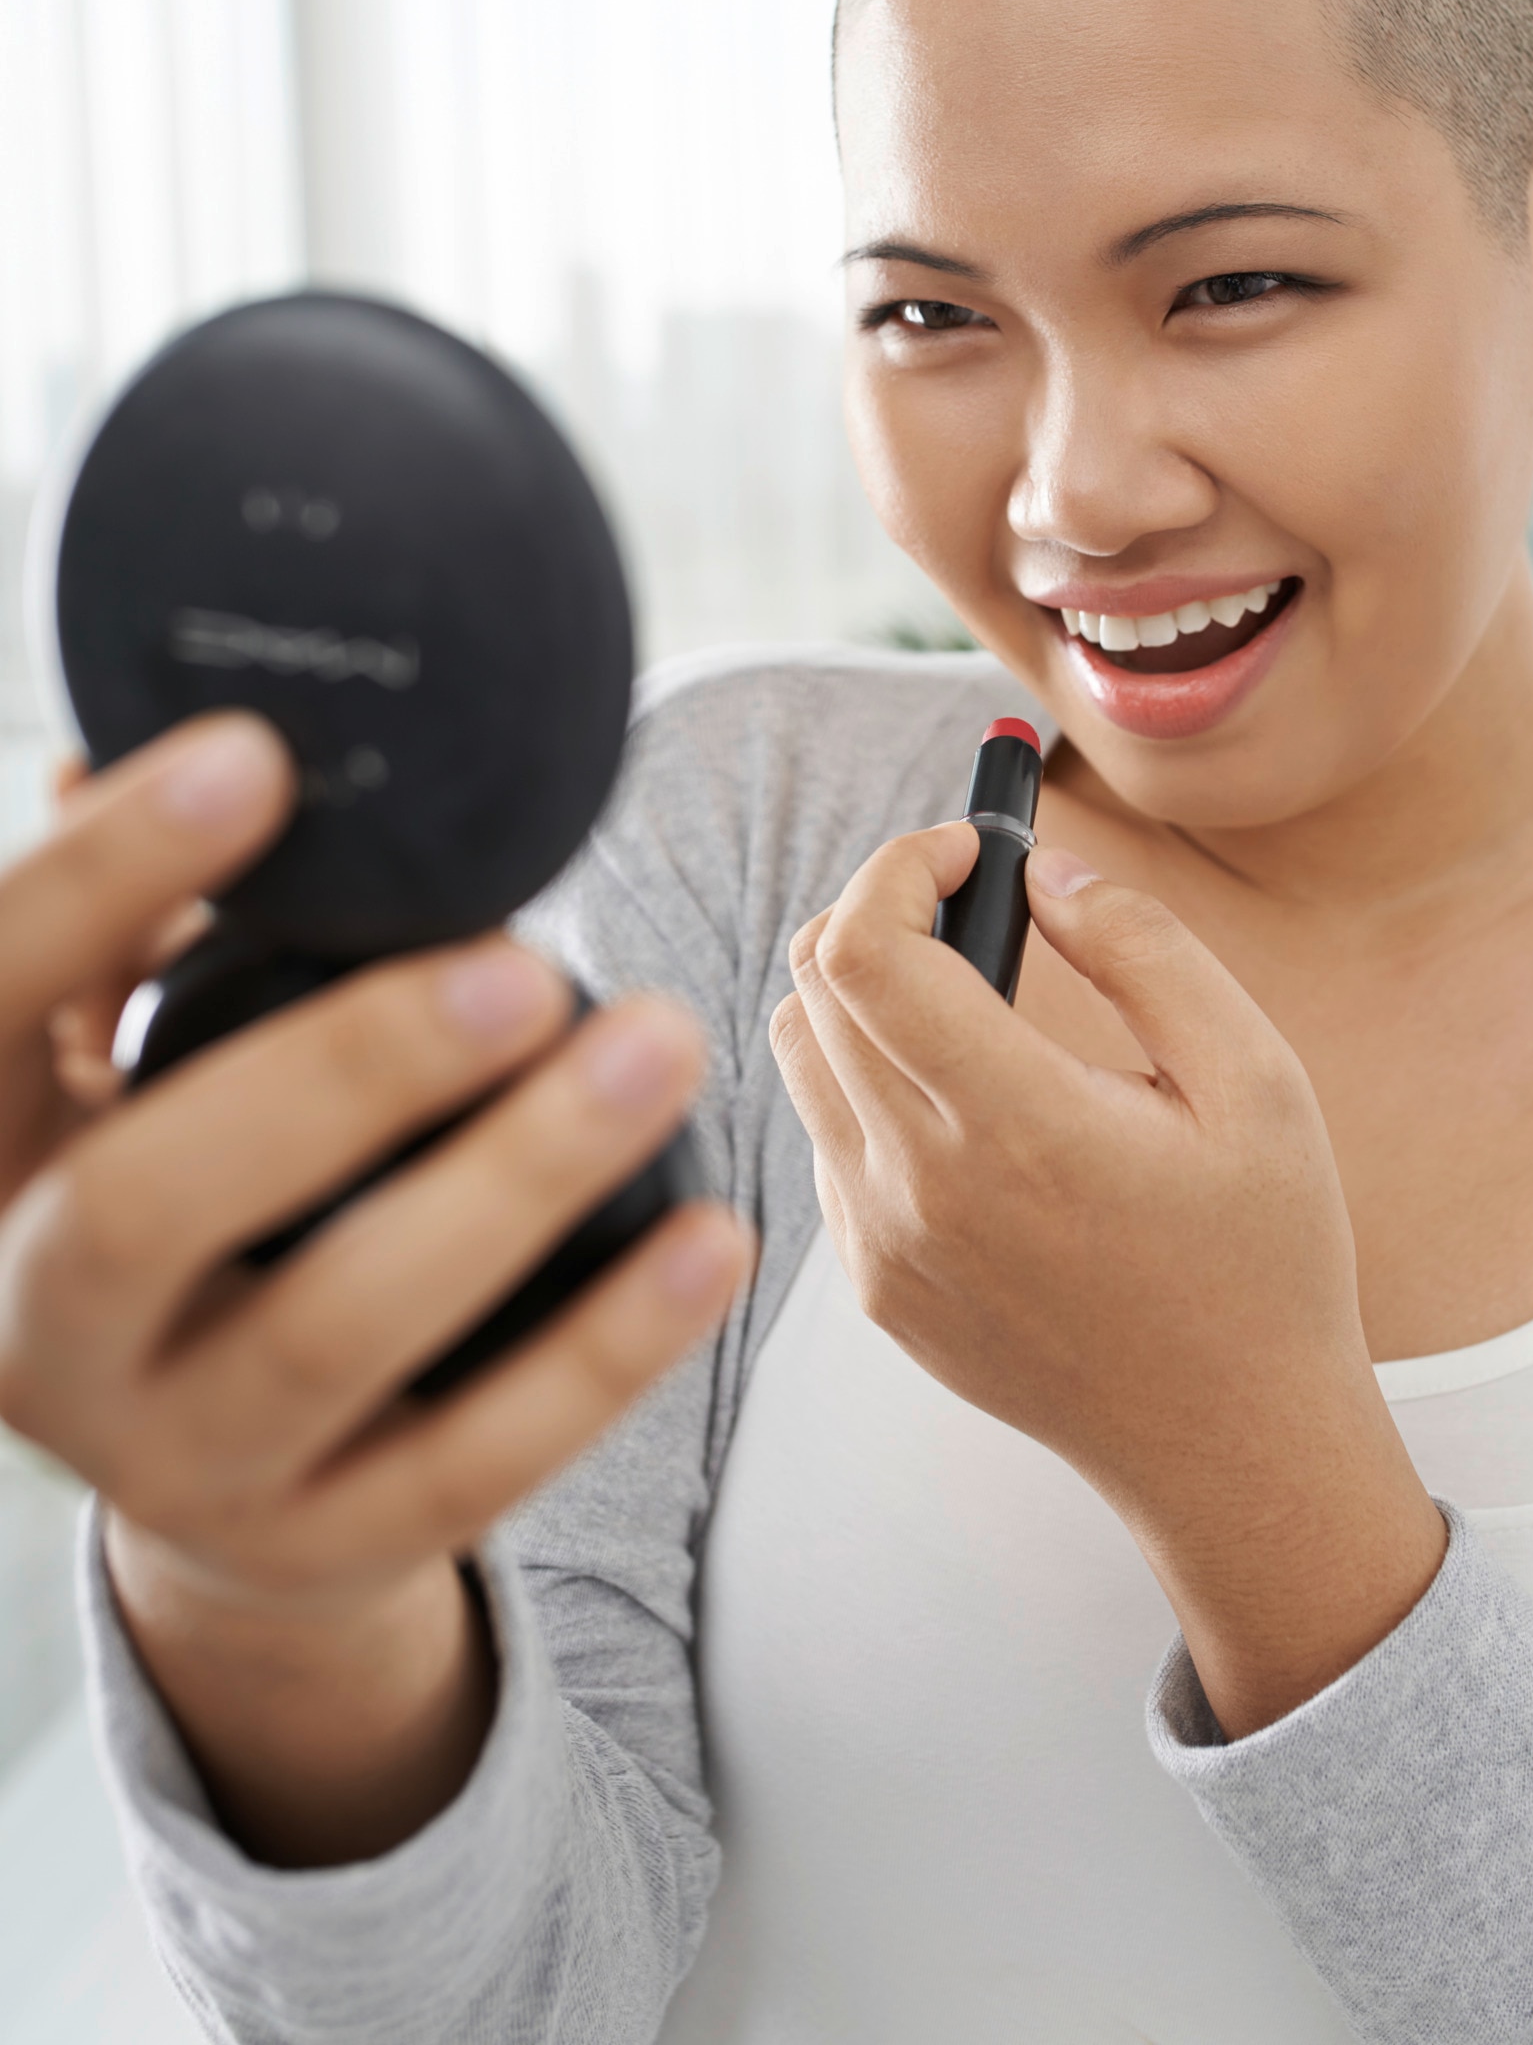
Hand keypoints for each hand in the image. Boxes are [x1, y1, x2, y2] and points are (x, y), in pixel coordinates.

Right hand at [0, 712, 752, 1859]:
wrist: (191, 1466)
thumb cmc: (173, 1182)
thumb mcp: (112, 1064)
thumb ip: (136, 926)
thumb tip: (145, 735)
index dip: (96, 887)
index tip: (255, 758)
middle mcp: (37, 1324)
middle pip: (153, 1204)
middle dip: (345, 1071)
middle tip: (524, 965)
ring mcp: (172, 1459)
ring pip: (335, 1334)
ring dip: (514, 1182)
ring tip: (661, 1044)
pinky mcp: (321, 1543)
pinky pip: (474, 1460)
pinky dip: (606, 1346)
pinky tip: (717, 1232)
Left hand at [771, 825, 1444, 1736]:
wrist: (1234, 1448)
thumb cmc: (1262, 1260)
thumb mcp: (1253, 1080)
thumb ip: (1145, 948)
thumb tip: (1041, 871)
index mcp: (1015, 1129)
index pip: (864, 952)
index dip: (900, 866)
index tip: (971, 849)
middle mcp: (920, 1190)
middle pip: (813, 985)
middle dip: (882, 905)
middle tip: (974, 898)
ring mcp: (883, 1247)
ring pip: (801, 1056)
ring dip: (861, 989)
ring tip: (965, 989)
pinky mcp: (876, 1288)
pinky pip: (830, 1139)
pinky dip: (870, 1079)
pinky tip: (969, 1094)